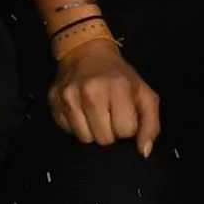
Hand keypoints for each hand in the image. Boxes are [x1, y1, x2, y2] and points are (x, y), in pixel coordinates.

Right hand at [47, 34, 158, 154]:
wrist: (85, 51)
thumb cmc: (119, 76)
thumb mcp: (144, 94)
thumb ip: (151, 124)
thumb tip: (143, 152)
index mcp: (117, 88)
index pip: (125, 131)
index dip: (127, 127)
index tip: (124, 115)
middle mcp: (90, 92)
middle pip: (104, 139)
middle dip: (110, 132)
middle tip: (109, 115)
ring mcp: (68, 97)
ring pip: (84, 138)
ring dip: (92, 131)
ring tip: (95, 115)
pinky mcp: (52, 101)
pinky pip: (67, 131)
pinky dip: (76, 125)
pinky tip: (80, 111)